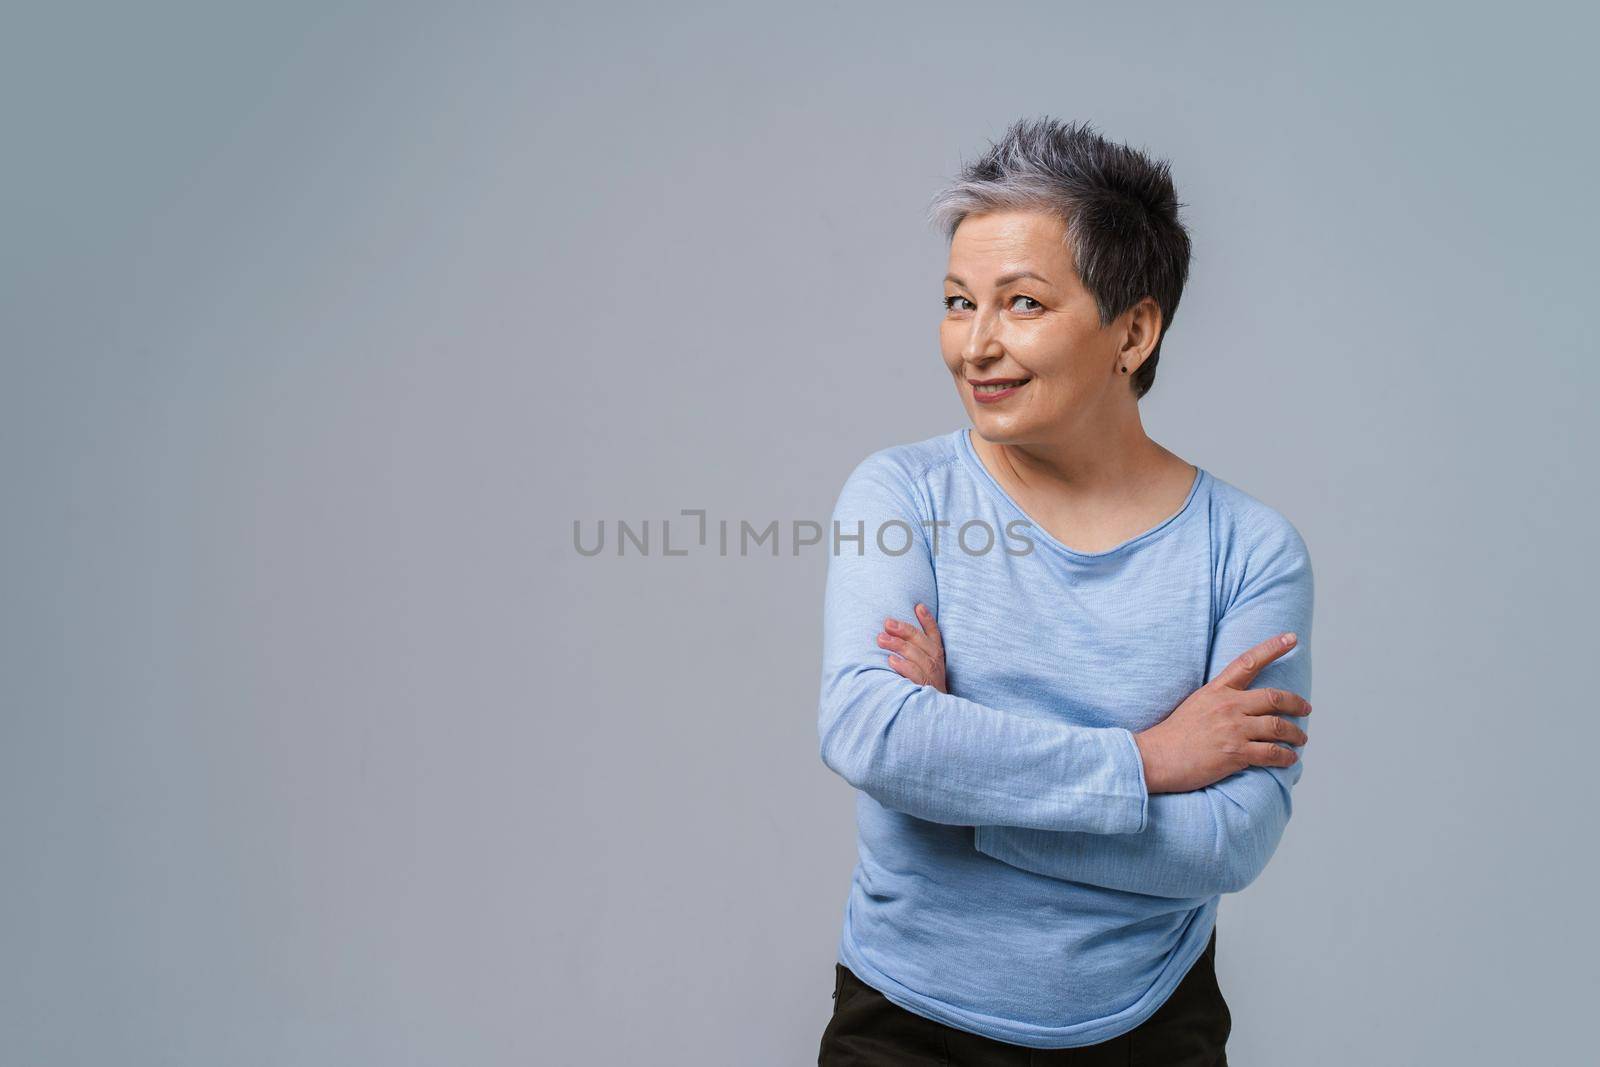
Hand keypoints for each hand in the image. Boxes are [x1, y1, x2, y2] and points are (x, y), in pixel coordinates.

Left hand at [876, 603, 947, 692]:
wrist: (934, 716)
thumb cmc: (923, 688)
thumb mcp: (923, 668)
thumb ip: (914, 651)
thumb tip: (891, 632)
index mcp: (936, 656)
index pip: (934, 634)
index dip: (927, 620)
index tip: (918, 606)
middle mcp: (936, 665)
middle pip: (922, 643)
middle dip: (904, 631)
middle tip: (887, 623)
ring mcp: (932, 678)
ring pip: (918, 657)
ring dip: (899, 646)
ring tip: (881, 639)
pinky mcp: (925, 691)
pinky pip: (916, 676)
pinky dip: (904, 667)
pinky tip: (891, 661)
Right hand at [1133, 632, 1311, 793]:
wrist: (1156, 757)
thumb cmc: (1174, 735)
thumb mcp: (1196, 704)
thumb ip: (1220, 700)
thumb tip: (1242, 704)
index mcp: (1217, 690)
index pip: (1249, 662)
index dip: (1272, 648)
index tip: (1291, 638)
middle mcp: (1228, 705)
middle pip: (1274, 698)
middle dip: (1297, 704)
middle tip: (1306, 709)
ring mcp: (1233, 729)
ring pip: (1279, 727)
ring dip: (1296, 734)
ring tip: (1300, 739)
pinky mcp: (1236, 753)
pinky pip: (1272, 753)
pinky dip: (1286, 757)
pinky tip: (1290, 759)